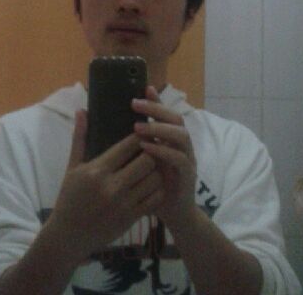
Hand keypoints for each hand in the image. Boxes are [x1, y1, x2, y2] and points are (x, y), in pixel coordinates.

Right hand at [49, 109, 164, 262]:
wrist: (67, 236)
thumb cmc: (69, 198)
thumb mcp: (72, 167)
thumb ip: (80, 138)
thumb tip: (82, 110)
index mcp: (97, 170)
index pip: (129, 145)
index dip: (140, 136)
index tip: (143, 133)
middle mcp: (112, 186)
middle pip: (147, 160)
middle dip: (151, 153)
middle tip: (152, 149)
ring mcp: (123, 204)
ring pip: (154, 179)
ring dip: (156, 170)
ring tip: (154, 165)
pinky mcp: (131, 219)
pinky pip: (155, 199)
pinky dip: (157, 189)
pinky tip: (151, 184)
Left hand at [132, 87, 196, 231]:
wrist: (174, 214)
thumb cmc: (154, 185)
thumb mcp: (142, 161)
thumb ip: (135, 143)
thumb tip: (115, 125)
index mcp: (171, 139)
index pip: (166, 113)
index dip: (157, 101)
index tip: (143, 88)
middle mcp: (182, 145)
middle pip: (176, 118)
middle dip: (156, 109)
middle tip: (135, 104)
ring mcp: (187, 159)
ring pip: (181, 135)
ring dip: (159, 128)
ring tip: (137, 127)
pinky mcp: (188, 175)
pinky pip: (180, 159)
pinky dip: (164, 151)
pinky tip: (147, 148)